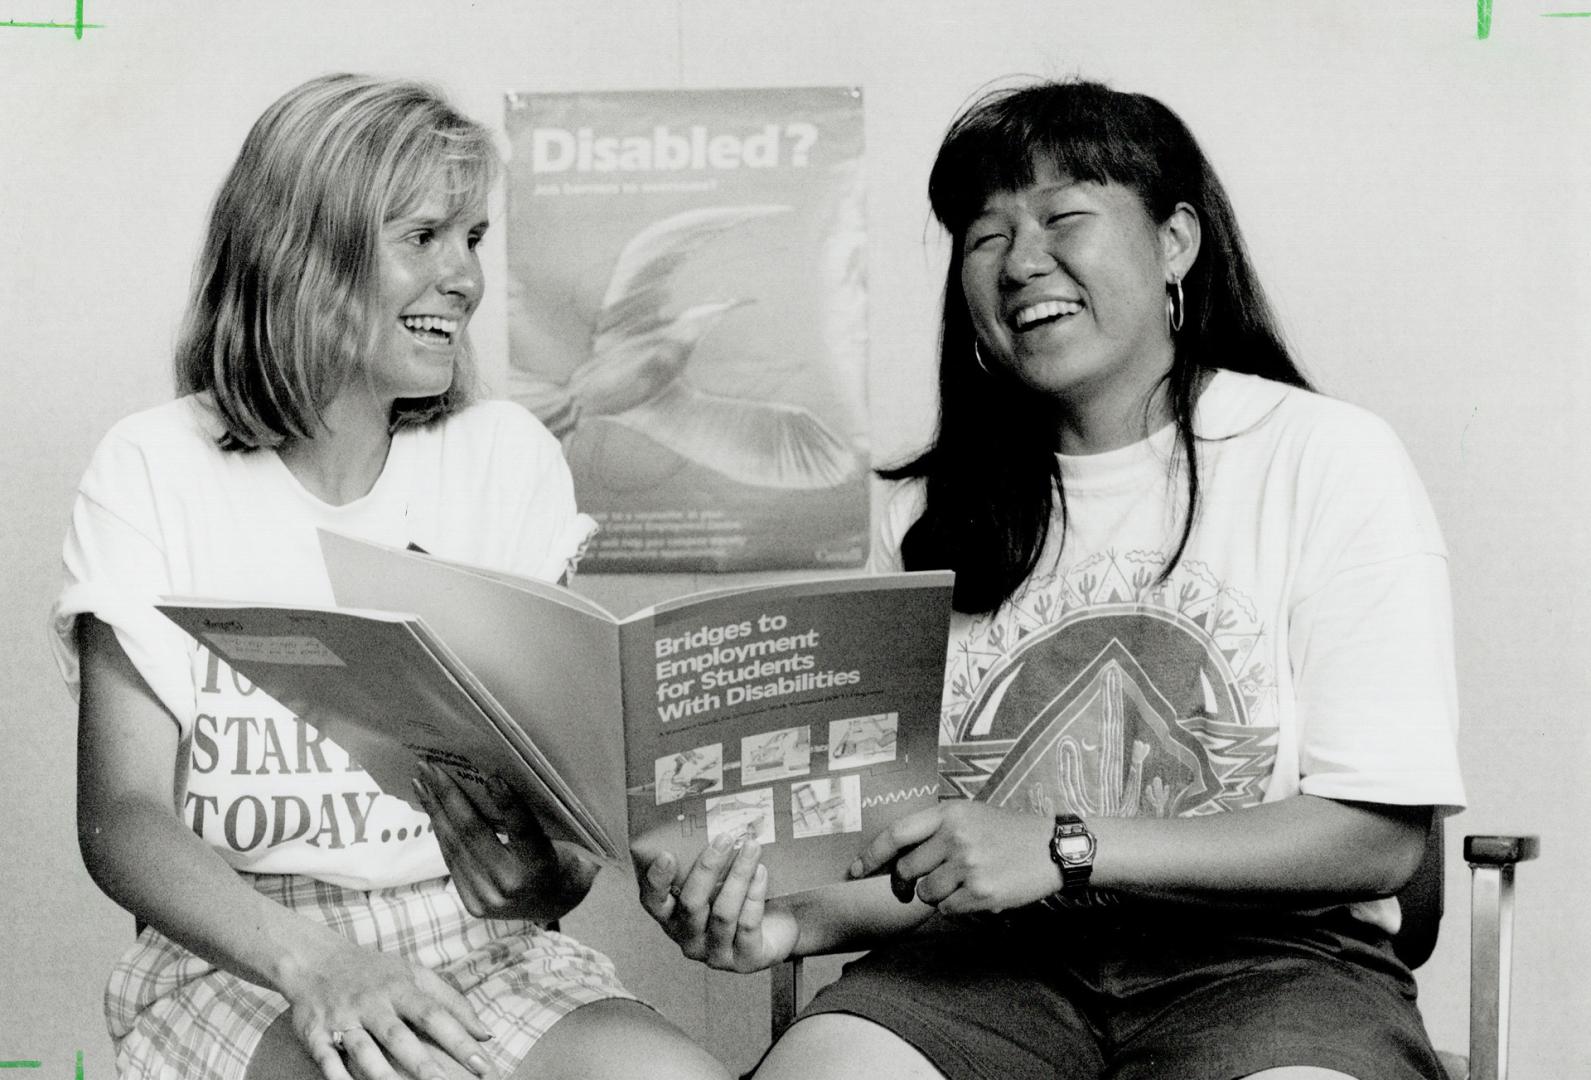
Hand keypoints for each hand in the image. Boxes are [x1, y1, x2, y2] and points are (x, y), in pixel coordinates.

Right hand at [279, 933, 492, 1079]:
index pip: (435, 1015)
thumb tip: (485, 1035)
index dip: (459, 1040)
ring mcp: (343, 1018)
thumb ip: (452, 1003)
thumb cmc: (376, 972)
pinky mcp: (315, 1032)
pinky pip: (326, 1058)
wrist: (316, 959)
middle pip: (399, 1037)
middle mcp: (373, 1003)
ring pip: (363, 1051)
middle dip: (423, 1065)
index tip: (483, 1065)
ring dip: (382, 1075)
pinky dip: (337, 1077)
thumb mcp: (415, 975)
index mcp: (400, 988)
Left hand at [412, 763, 595, 922]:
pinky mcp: (472, 903)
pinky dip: (441, 831)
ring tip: (421, 783)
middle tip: (430, 767)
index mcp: (541, 866)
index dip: (508, 804)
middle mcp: (510, 885)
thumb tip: (497, 780)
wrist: (556, 905)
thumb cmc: (560, 859)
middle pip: (474, 833)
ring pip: (454, 845)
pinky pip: (451, 859)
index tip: (492, 778)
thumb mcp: (561, 836)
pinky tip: (432, 809)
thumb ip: (534, 815)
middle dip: (449, 796)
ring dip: (435, 810)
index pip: (523, 831)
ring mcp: (487, 898)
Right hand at [636, 833, 797, 972]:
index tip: (667, 854)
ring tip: (751, 846)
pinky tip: (761, 872)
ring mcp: (716, 954)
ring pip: (722, 913)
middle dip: (708, 868)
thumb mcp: (718, 881)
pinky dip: (754, 894)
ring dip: (738, 875)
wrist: (778, 930)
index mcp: (673, 918)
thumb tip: (709, 818)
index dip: (656, 881)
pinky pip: (747, 924)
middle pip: (691, 904)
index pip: (653, 903)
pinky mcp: (745, 961)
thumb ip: (707, 862)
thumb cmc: (740, 900)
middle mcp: (689, 940)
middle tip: (724, 838)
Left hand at [849, 802, 1060, 914]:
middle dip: (908, 882)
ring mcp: (968, 865)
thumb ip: (936, 830)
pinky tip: (977, 893)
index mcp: (949, 814)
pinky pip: (948, 909)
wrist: (1053, 848)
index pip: (897, 834)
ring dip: (938, 895)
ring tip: (964, 882)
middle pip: (907, 870)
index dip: (871, 854)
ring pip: (926, 894)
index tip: (856, 869)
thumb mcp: (971, 816)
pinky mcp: (981, 892)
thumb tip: (896, 858)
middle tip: (921, 883)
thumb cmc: (1008, 833)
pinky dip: (957, 907)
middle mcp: (956, 837)